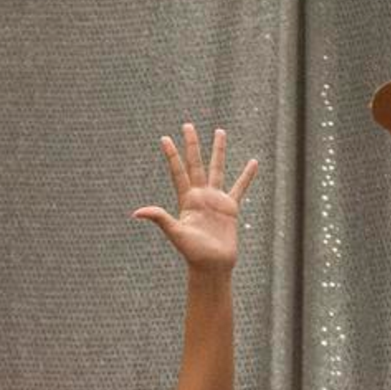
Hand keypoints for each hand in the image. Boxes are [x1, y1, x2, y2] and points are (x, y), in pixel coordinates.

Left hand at [133, 123, 256, 273]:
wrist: (212, 265)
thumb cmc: (192, 252)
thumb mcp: (175, 233)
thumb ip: (160, 219)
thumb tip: (137, 212)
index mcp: (186, 200)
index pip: (178, 171)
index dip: (171, 155)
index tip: (164, 138)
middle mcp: (200, 196)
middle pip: (196, 163)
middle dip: (192, 145)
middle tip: (188, 124)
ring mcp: (215, 200)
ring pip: (218, 169)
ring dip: (219, 151)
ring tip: (220, 132)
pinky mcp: (230, 207)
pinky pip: (240, 187)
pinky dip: (247, 175)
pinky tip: (253, 162)